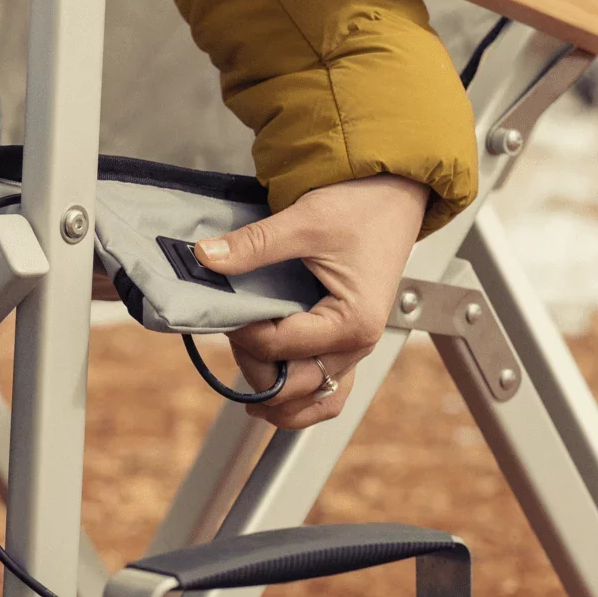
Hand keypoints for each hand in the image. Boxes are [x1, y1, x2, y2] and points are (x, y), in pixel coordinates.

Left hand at [194, 174, 429, 430]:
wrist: (392, 195)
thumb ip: (253, 245)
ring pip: (310, 400)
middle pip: (292, 386)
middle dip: (253, 364)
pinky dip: (300, 399)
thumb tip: (205, 257)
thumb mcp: (304, 222)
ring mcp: (355, 350)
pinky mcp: (348, 345)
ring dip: (274, 393)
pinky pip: (327, 392)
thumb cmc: (360, 207)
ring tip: (245, 364)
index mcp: (352, 322)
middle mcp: (358, 346)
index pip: (278, 348)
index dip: (241, 332)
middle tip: (233, 328)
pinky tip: (270, 388)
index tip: (224, 309)